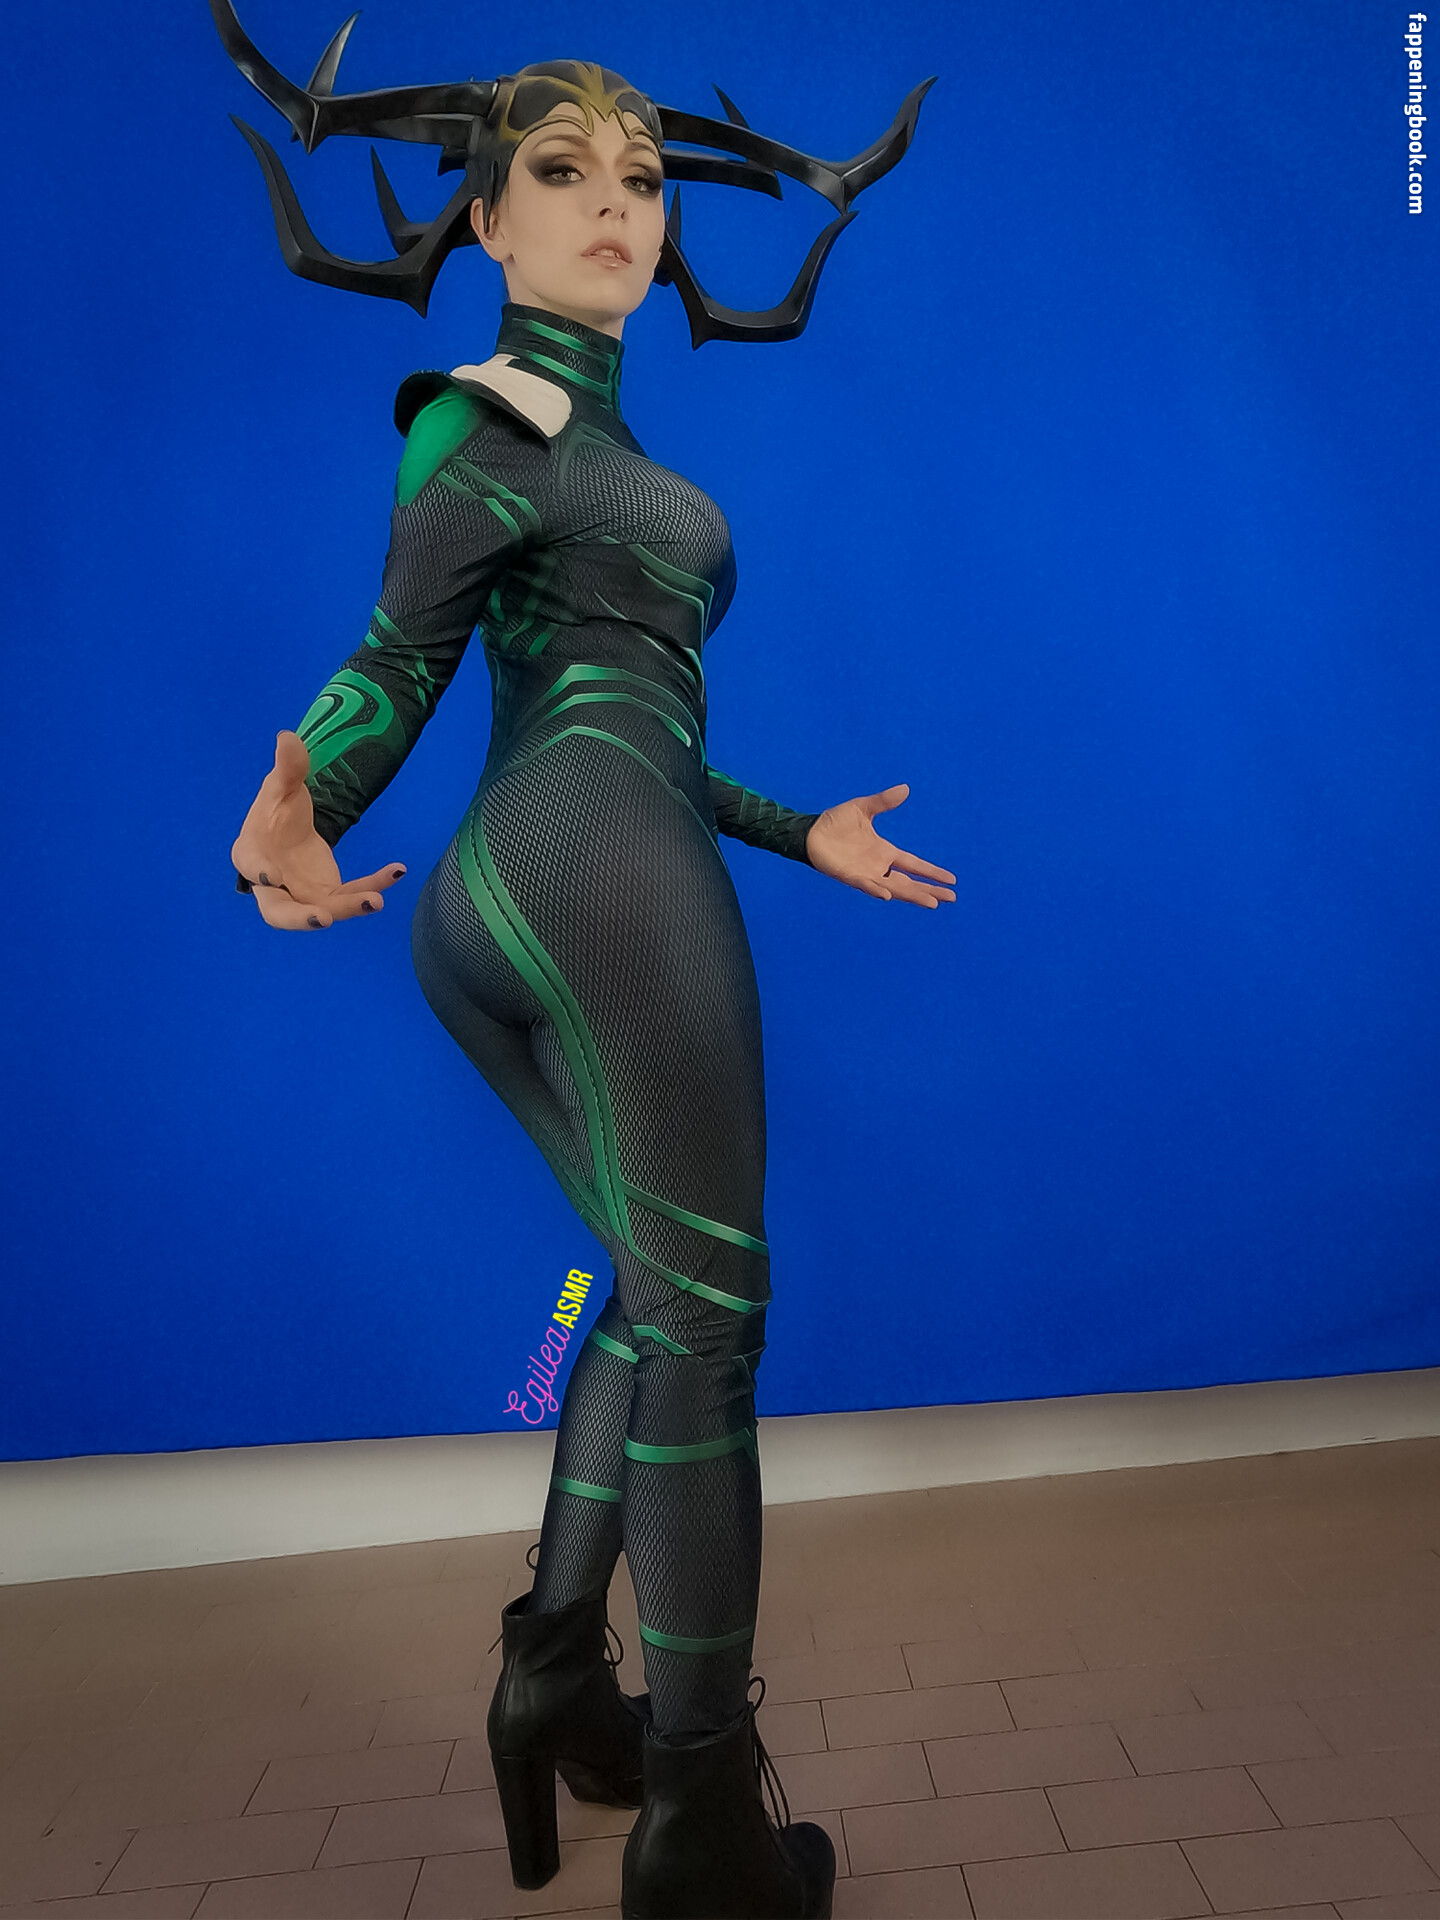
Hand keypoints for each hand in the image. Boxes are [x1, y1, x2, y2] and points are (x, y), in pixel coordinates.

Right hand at [231, 731, 406, 930]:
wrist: (288, 828)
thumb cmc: (275, 810)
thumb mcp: (282, 785)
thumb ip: (287, 767)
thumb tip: (288, 737)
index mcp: (251, 855)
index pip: (251, 866)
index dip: (259, 873)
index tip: (271, 876)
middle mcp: (273, 885)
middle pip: (278, 911)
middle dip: (299, 919)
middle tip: (323, 920)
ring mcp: (301, 895)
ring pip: (322, 910)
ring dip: (349, 908)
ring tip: (376, 900)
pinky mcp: (329, 895)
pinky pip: (353, 894)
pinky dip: (375, 884)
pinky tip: (398, 869)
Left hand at [805, 783, 955, 907]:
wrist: (810, 831)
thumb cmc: (835, 822)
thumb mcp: (863, 808)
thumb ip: (883, 801)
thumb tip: (905, 788)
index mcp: (884, 852)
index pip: (914, 864)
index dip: (931, 872)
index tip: (951, 880)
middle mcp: (878, 866)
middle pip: (910, 882)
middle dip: (929, 890)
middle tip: (951, 898)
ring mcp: (865, 873)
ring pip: (894, 888)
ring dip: (912, 895)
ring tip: (932, 903)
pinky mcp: (849, 876)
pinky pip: (866, 885)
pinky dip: (876, 889)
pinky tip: (888, 895)